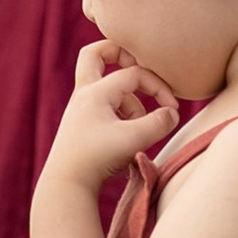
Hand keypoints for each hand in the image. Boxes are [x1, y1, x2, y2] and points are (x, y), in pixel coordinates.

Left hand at [41, 41, 178, 194]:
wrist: (65, 185)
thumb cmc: (97, 159)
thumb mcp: (134, 140)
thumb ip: (159, 123)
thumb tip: (172, 113)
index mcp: (95, 91)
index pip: (135, 74)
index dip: (159, 87)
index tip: (172, 109)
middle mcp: (84, 95)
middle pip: (95, 54)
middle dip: (118, 52)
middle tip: (137, 63)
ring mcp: (80, 110)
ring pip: (107, 88)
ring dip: (129, 101)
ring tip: (137, 131)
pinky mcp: (82, 127)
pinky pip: (105, 108)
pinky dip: (120, 115)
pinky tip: (127, 140)